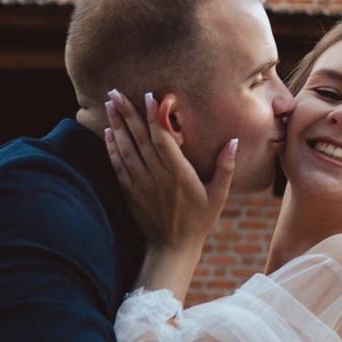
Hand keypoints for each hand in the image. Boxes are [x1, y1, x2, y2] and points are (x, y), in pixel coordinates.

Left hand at [104, 90, 233, 300]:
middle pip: (140, 140)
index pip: (163, 140)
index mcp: (180, 175)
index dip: (154, 118)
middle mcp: (157, 178)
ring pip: (126, 150)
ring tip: (109, 104)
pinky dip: (112, 149)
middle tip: (116, 92)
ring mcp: (141, 185)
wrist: (172, 249)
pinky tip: (108, 132)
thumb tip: (233, 141)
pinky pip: (118, 167)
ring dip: (117, 126)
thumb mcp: (218, 197)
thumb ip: (226, 168)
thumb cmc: (199, 222)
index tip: (148, 97)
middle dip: (128, 114)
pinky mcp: (129, 193)